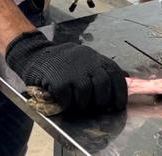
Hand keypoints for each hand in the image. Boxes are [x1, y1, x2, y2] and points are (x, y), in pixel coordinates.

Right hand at [5, 31, 127, 113]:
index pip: (115, 74)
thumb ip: (102, 68)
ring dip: (83, 104)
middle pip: (103, 85)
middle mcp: (86, 62)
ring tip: (78, 104)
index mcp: (95, 58)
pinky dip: (68, 104)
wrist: (36, 54)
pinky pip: (68, 98)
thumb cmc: (63, 62)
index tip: (119, 105)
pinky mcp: (58, 80)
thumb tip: (125, 78)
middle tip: (96, 106)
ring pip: (86, 94)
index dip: (120, 92)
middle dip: (101, 100)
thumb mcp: (86, 59)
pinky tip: (64, 101)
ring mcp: (72, 71)